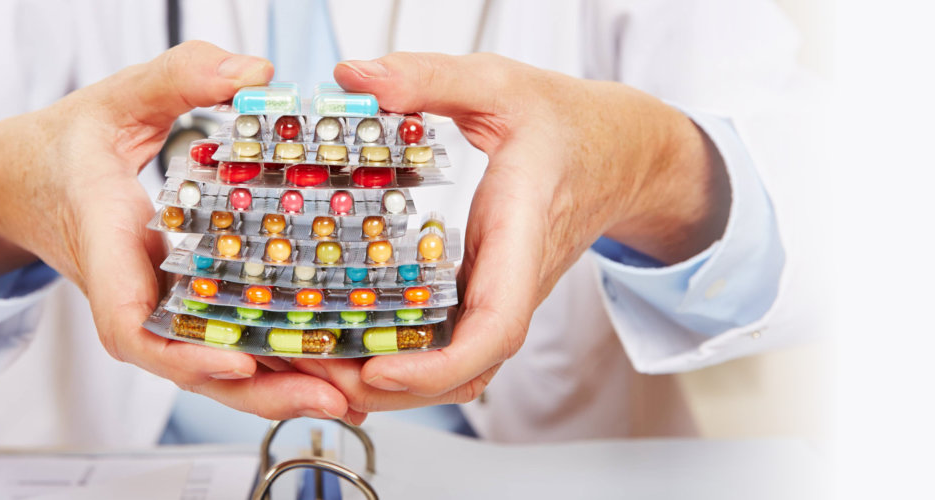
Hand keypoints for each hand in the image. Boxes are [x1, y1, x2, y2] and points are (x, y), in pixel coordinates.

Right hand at [0, 42, 357, 421]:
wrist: (22, 184)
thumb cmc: (63, 149)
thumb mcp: (115, 100)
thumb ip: (178, 77)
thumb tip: (253, 75)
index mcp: (106, 248)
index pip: (130, 321)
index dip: (183, 353)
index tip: (236, 359)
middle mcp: (132, 294)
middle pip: (191, 365)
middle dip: (260, 389)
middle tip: (332, 396)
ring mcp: (158, 307)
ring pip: (215, 367)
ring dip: (279, 387)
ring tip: (349, 395)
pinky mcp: (180, 307)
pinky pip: (226, 345)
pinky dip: (276, 363)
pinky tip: (332, 370)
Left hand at [294, 53, 730, 413]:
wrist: (618, 154)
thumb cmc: (567, 125)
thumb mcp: (499, 84)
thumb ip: (430, 77)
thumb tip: (357, 76)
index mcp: (521, 237)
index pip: (496, 325)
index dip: (440, 363)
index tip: (383, 368)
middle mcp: (511, 283)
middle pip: (465, 371)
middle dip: (393, 389)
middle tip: (316, 368)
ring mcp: (498, 298)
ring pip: (455, 374)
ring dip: (390, 386)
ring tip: (318, 364)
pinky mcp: (483, 298)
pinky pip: (447, 350)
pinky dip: (400, 366)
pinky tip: (345, 349)